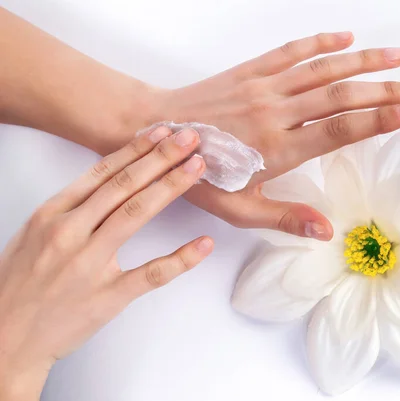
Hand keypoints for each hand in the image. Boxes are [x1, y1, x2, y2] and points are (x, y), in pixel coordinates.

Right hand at [0, 126, 212, 399]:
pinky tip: (203, 243)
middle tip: (189, 138)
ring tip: (196, 168)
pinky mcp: (107, 296)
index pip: (102, 172)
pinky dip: (181, 258)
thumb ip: (71, 207)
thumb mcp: (35, 233)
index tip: (161, 131)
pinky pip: (150, 273)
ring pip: (135, 215)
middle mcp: (70, 233)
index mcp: (52, 214)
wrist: (5, 336)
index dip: (136, 149)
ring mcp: (89, 265)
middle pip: (123, 186)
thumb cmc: (20, 282)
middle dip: (160, 158)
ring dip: (170, 187)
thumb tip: (112, 180)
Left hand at [152, 32, 399, 240]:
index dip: (377, 120)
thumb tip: (327, 230)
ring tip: (396, 56)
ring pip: (322, 69)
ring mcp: (264, 88)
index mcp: (277, 149)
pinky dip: (320, 42)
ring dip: (362, 61)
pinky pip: (291, 52)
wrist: (156, 133)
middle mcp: (276, 113)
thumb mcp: (239, 208)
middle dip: (384, 91)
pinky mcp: (251, 71)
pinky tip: (345, 37)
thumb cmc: (199, 175)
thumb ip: (285, 217)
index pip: (338, 131)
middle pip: (340, 96)